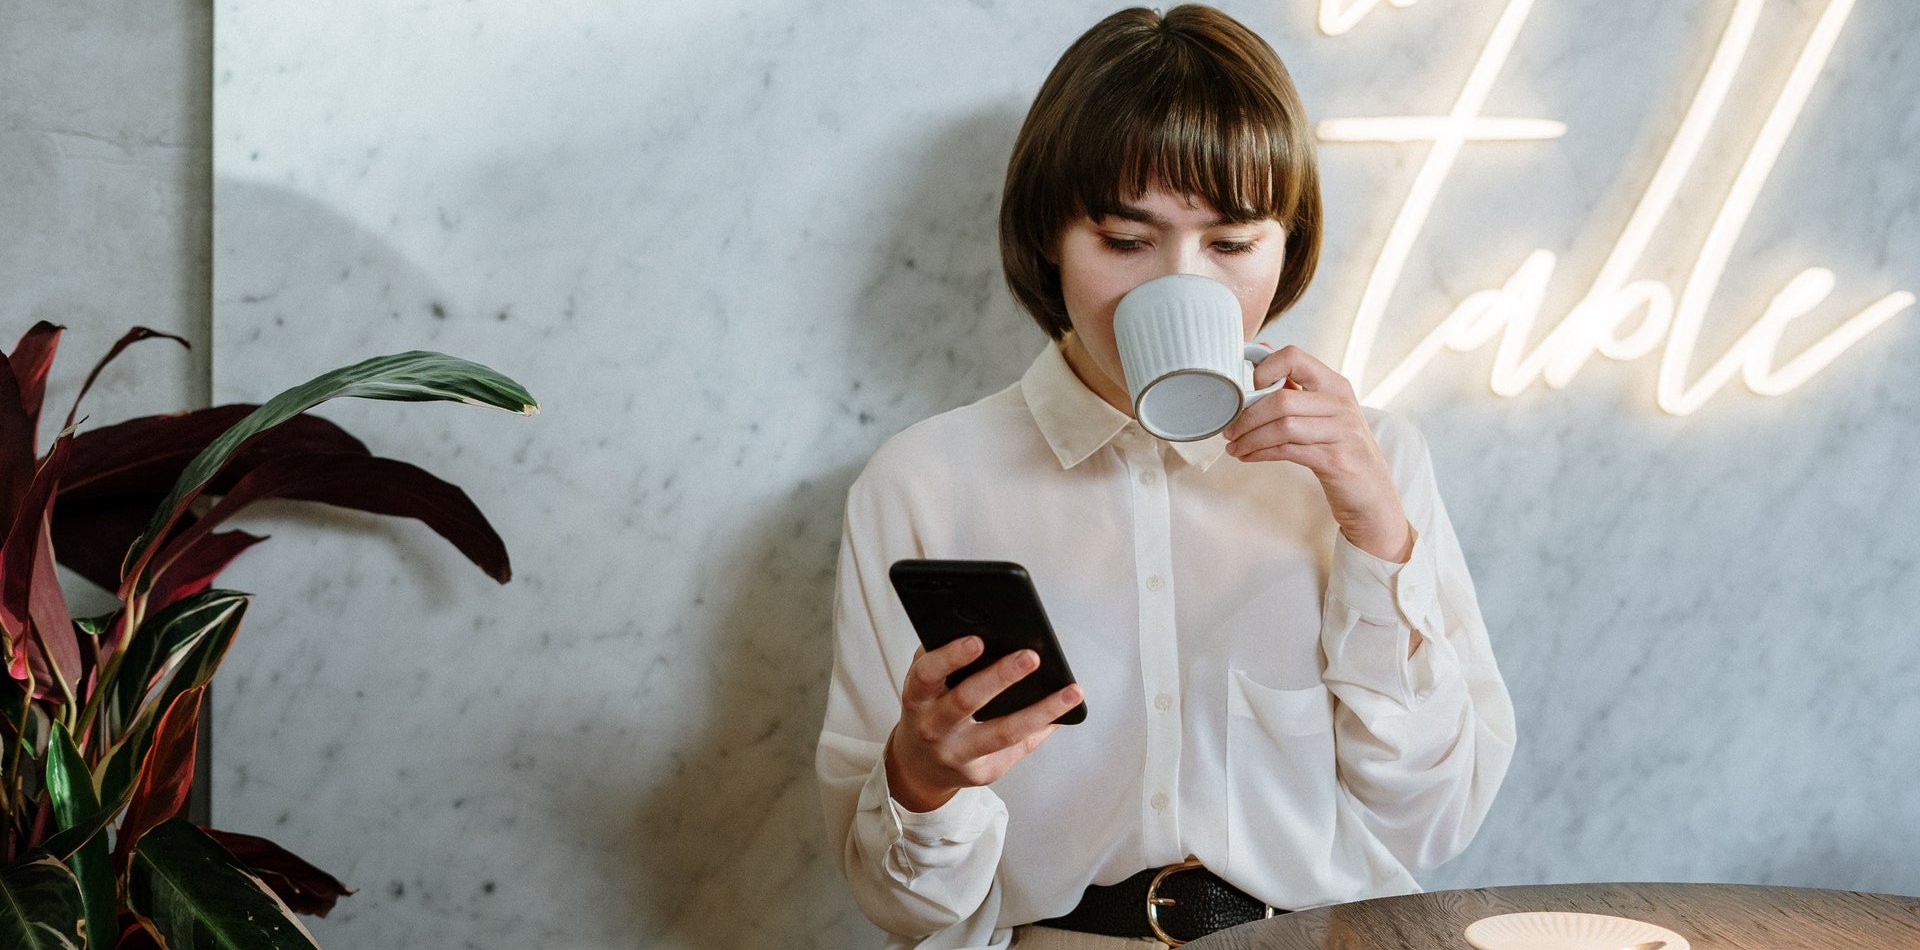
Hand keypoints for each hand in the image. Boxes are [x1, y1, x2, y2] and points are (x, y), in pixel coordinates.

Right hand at [884, 636, 1083, 812]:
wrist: (921, 766)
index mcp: (917, 698)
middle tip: (1032, 656)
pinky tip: (1064, 713)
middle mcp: (933, 728)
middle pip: (967, 701)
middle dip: (1001, 677)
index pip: (927, 675)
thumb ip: (945, 659)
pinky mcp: (982, 773)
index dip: (951, 657)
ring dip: (1041, 710)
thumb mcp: (926, 684)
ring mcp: (957, 755)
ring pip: (1004, 732)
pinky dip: (1043, 727)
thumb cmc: (930, 709)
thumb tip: (992, 631)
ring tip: (1071, 692)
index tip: (978, 640)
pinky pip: (1019, 747)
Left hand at [1223, 345, 1413, 563]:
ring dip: (1250, 438)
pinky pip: (1288, 451)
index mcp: (1335, 385)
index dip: (1263, 369)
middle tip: (1229, 429)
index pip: (1294, 356)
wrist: (1372, 494)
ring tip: (1235, 447)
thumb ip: (1297, 387)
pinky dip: (1261, 453)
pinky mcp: (1336, 461)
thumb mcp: (1325, 413)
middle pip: (1282, 399)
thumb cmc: (1341, 449)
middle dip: (1247, 416)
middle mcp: (1341, 404)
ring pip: (1283, 426)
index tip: (1244, 390)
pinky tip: (1249, 456)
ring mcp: (1342, 432)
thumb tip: (1261, 354)